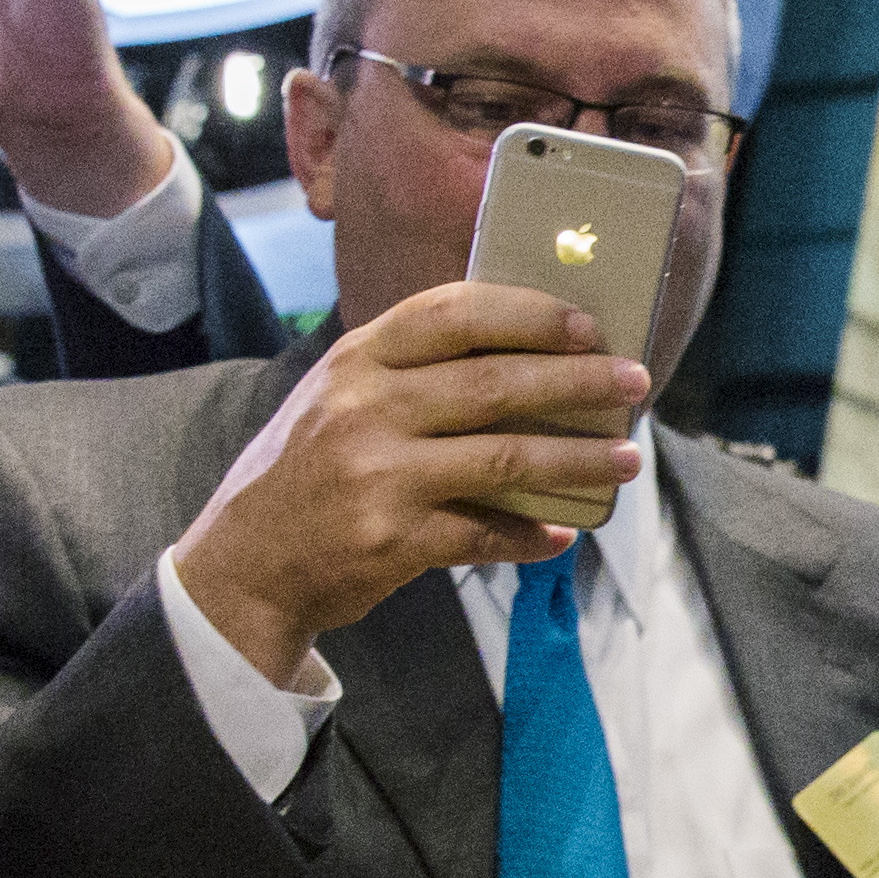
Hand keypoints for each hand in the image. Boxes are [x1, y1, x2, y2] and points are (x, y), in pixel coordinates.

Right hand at [162, 282, 646, 680]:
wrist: (244, 564)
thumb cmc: (308, 471)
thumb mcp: (339, 397)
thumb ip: (411, 372)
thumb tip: (528, 357)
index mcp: (358, 360)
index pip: (454, 313)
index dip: (528, 313)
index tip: (585, 324)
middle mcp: (366, 408)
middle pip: (496, 383)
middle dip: (579, 382)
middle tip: (634, 381)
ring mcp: (379, 475)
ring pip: (506, 458)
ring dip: (578, 460)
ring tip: (626, 459)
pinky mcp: (392, 540)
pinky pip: (486, 534)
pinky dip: (531, 537)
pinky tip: (563, 534)